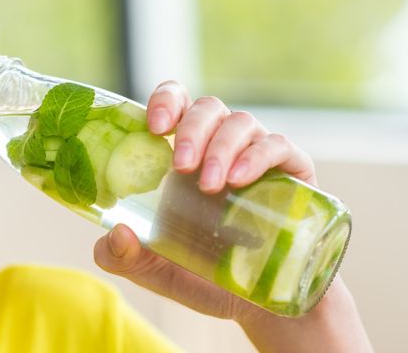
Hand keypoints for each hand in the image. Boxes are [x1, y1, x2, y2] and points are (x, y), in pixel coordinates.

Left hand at [92, 81, 372, 350]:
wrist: (260, 305)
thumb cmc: (204, 277)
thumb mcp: (154, 271)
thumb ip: (121, 257)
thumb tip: (115, 233)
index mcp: (184, 155)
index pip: (176, 104)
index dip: (165, 102)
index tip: (155, 127)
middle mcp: (220, 146)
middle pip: (207, 108)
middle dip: (192, 129)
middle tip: (182, 166)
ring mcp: (257, 156)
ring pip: (240, 122)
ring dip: (221, 147)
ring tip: (211, 185)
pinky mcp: (292, 172)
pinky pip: (278, 145)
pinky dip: (258, 155)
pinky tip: (241, 179)